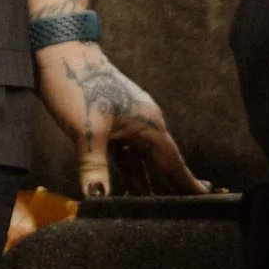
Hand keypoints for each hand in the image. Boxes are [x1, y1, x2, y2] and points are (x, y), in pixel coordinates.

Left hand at [34, 42, 206, 200]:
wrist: (59, 51)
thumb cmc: (76, 84)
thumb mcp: (85, 131)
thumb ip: (94, 169)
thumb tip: (97, 199)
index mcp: (150, 125)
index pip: (175, 164)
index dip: (189, 186)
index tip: (210, 203)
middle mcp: (145, 125)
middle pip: (162, 166)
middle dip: (171, 191)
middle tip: (183, 217)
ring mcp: (128, 124)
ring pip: (140, 163)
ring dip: (143, 187)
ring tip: (150, 214)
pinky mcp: (111, 124)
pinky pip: (125, 155)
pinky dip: (126, 174)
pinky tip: (122, 191)